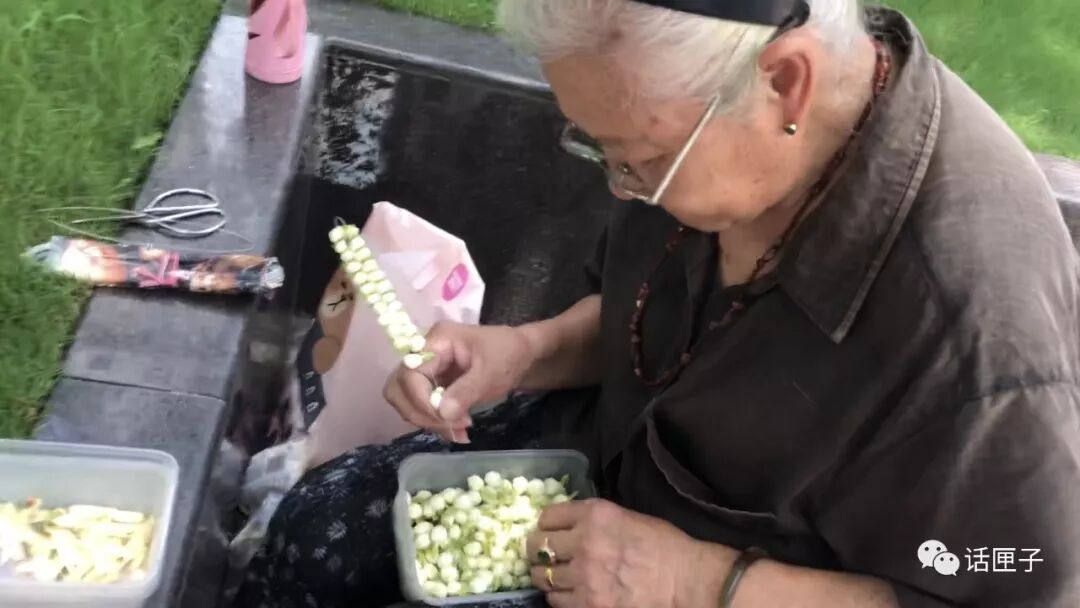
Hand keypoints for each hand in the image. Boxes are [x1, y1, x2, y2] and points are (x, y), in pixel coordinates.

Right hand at [383, 321, 538, 442]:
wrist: (521, 354)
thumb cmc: (508, 354)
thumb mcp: (492, 372)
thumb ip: (467, 391)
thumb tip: (443, 414)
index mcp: (437, 340)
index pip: (409, 372)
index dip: (420, 400)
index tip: (445, 418)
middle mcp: (424, 353)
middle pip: (399, 387)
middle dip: (419, 413)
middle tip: (450, 427)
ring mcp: (426, 369)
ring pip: (406, 400)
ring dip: (427, 420)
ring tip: (459, 431)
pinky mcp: (432, 384)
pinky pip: (420, 406)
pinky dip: (435, 421)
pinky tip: (457, 430)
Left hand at [525, 499, 724, 607]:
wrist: (686, 581)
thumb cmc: (664, 547)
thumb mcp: (626, 517)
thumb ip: (594, 520)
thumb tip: (568, 526)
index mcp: (595, 515)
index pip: (547, 516)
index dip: (546, 524)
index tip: (550, 531)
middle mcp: (584, 542)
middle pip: (536, 546)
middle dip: (538, 551)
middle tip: (544, 556)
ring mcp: (584, 577)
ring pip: (541, 577)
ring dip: (547, 576)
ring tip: (559, 577)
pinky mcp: (588, 605)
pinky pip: (556, 601)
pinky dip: (560, 597)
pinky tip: (573, 593)